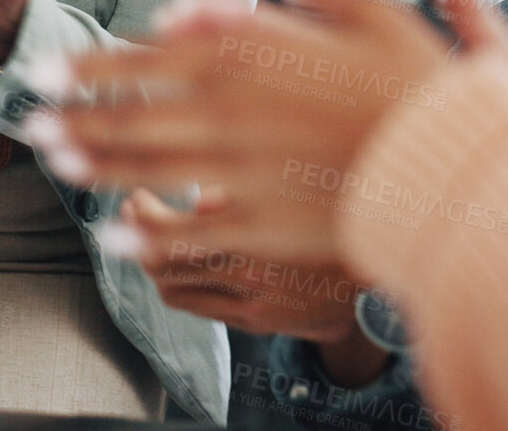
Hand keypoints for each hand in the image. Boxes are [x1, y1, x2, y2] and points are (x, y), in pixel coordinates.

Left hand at [38, 0, 507, 269]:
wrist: (464, 167)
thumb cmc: (426, 88)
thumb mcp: (380, 14)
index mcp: (257, 53)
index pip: (155, 54)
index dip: (97, 64)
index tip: (54, 68)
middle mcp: (235, 108)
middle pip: (135, 111)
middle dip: (78, 115)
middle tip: (33, 118)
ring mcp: (242, 169)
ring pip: (148, 166)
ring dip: (96, 163)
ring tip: (56, 161)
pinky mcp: (263, 223)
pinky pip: (192, 232)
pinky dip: (149, 235)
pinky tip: (114, 238)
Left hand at [120, 187, 392, 386]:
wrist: (376, 269)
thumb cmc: (328, 212)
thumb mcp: (284, 185)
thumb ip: (234, 193)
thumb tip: (192, 198)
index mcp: (254, 233)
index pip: (168, 233)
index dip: (141, 216)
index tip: (136, 195)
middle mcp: (249, 275)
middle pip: (161, 267)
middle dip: (136, 238)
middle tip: (131, 213)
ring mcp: (251, 304)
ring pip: (174, 293)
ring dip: (152, 265)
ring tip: (148, 237)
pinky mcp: (256, 322)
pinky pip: (198, 308)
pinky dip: (178, 286)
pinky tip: (178, 263)